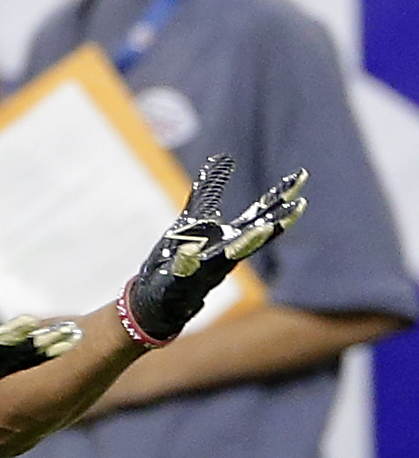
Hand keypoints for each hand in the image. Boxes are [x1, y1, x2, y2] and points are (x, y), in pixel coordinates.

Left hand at [121, 158, 307, 344]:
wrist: (155, 299)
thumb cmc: (179, 257)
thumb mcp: (194, 218)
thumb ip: (209, 191)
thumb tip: (223, 158)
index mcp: (230, 239)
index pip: (261, 215)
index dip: (281, 196)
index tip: (301, 175)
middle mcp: (224, 256)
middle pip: (254, 238)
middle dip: (276, 223)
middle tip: (299, 206)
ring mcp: (204, 272)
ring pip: (227, 259)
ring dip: (245, 245)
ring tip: (264, 228)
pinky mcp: (178, 285)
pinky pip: (184, 274)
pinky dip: (187, 263)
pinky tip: (187, 252)